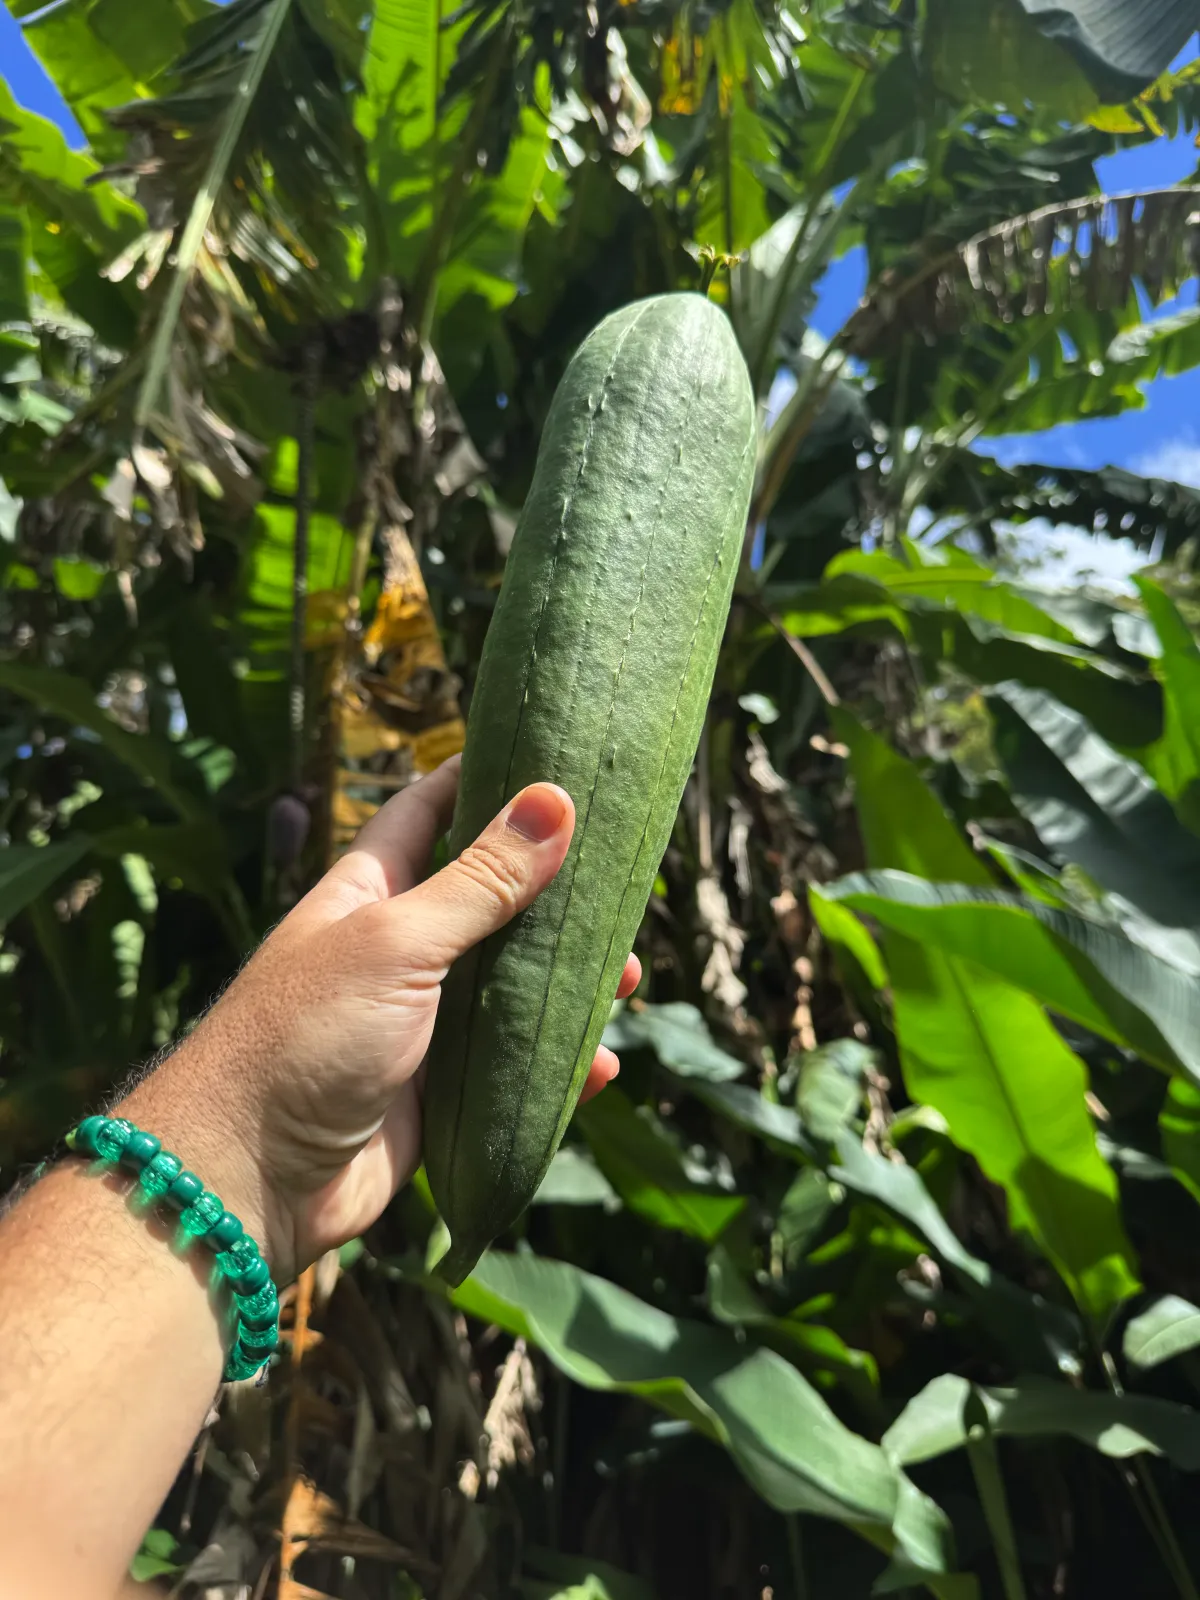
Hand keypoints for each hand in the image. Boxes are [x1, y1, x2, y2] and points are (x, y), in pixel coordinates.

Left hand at [121, 757, 638, 1282]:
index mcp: (372, 893)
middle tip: (622, 896)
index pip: (431, 812)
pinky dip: (559, 1068)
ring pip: (514, 990)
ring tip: (627, 985)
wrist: (249, 1180)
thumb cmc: (306, 1037)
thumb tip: (553, 798)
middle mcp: (399, 950)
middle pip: (493, 904)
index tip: (554, 759)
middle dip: (557, 898)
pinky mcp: (439, 1094)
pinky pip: (513, 1070)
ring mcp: (421, 1024)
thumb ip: (480, 879)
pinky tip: (600, 1067)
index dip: (484, 781)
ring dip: (570, 987)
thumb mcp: (397, 942)